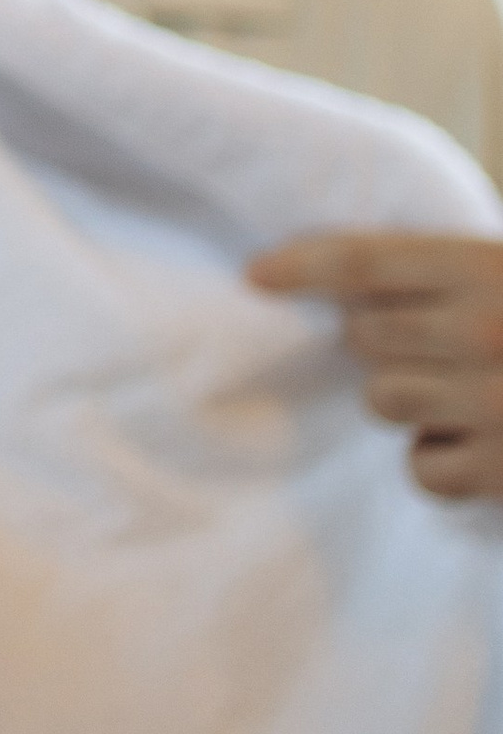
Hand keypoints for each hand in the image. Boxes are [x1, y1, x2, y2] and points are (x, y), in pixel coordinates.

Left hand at [248, 229, 502, 500]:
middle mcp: (486, 331)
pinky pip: (421, 469)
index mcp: (486, 270)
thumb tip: (347, 291)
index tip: (255, 274)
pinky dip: (439, 463)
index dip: (303, 265)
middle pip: (364, 335)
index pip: (366, 261)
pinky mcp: (501, 472)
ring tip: (466, 398)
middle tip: (436, 350)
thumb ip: (446, 279)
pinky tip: (478, 445)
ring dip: (410, 402)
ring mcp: (494, 404)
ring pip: (383, 400)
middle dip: (382, 343)